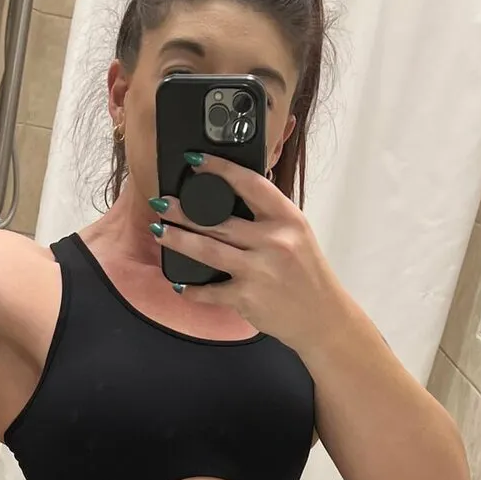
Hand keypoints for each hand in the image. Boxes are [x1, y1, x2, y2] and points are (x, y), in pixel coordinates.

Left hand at [150, 154, 346, 350]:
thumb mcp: (297, 236)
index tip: (196, 161)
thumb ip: (269, 217)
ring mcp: (258, 269)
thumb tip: (234, 195)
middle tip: (161, 203)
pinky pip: (209, 291)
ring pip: (206, 250)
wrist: (321, 318)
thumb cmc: (306, 275)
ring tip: (159, 231)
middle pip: (218, 220)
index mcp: (287, 219)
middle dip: (183, 211)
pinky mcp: (246, 297)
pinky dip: (192, 289)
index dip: (219, 169)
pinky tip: (180, 284)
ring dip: (177, 240)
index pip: (250, 184)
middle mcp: (274, 241)